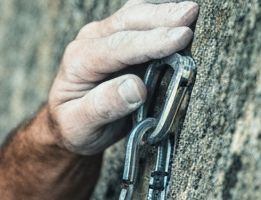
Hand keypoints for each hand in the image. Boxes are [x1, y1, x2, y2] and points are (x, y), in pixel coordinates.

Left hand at [47, 0, 198, 154]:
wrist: (68, 122)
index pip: (120, 46)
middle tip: (192, 14)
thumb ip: (104, 107)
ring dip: (166, 12)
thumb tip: (136, 89)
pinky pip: (143, 21)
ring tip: (192, 12)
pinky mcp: (122, 36)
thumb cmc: (73, 124)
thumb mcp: (80, 126)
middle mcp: (92, 40)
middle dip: (163, 16)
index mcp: (80, 60)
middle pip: (130, 20)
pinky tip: (181, 20)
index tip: (180, 39)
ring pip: (138, 14)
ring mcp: (107, 35)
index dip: (152, 41)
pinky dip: (163, 18)